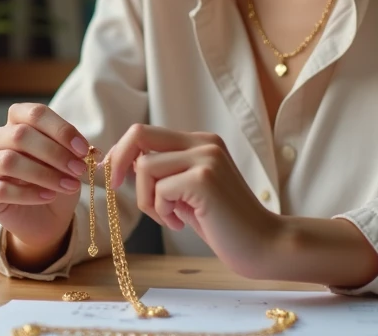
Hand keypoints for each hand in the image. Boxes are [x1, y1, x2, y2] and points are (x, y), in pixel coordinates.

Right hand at [0, 103, 89, 259]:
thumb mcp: (70, 161)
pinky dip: (29, 194)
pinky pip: (1, 189)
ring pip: (9, 161)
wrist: (44, 216)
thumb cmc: (57, 179)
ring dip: (44, 174)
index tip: (84, 149)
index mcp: (19, 120)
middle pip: (21, 135)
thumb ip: (75, 151)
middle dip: (55, 153)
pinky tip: (48, 197)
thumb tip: (89, 150)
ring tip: (69, 185)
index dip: (61, 129)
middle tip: (80, 170)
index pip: (36, 113)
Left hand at [107, 125, 277, 277]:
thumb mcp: (189, 192)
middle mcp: (203, 143)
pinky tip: (181, 223)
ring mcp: (205, 158)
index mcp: (200, 142)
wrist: (264, 245)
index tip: (113, 174)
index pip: (147, 132)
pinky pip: (159, 190)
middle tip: (115, 184)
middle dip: (119, 160)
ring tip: (170, 217)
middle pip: (140, 134)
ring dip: (147, 200)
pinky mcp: (204, 179)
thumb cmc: (225, 225)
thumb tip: (126, 163)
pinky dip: (162, 211)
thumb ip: (166, 174)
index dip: (122, 150)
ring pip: (145, 167)